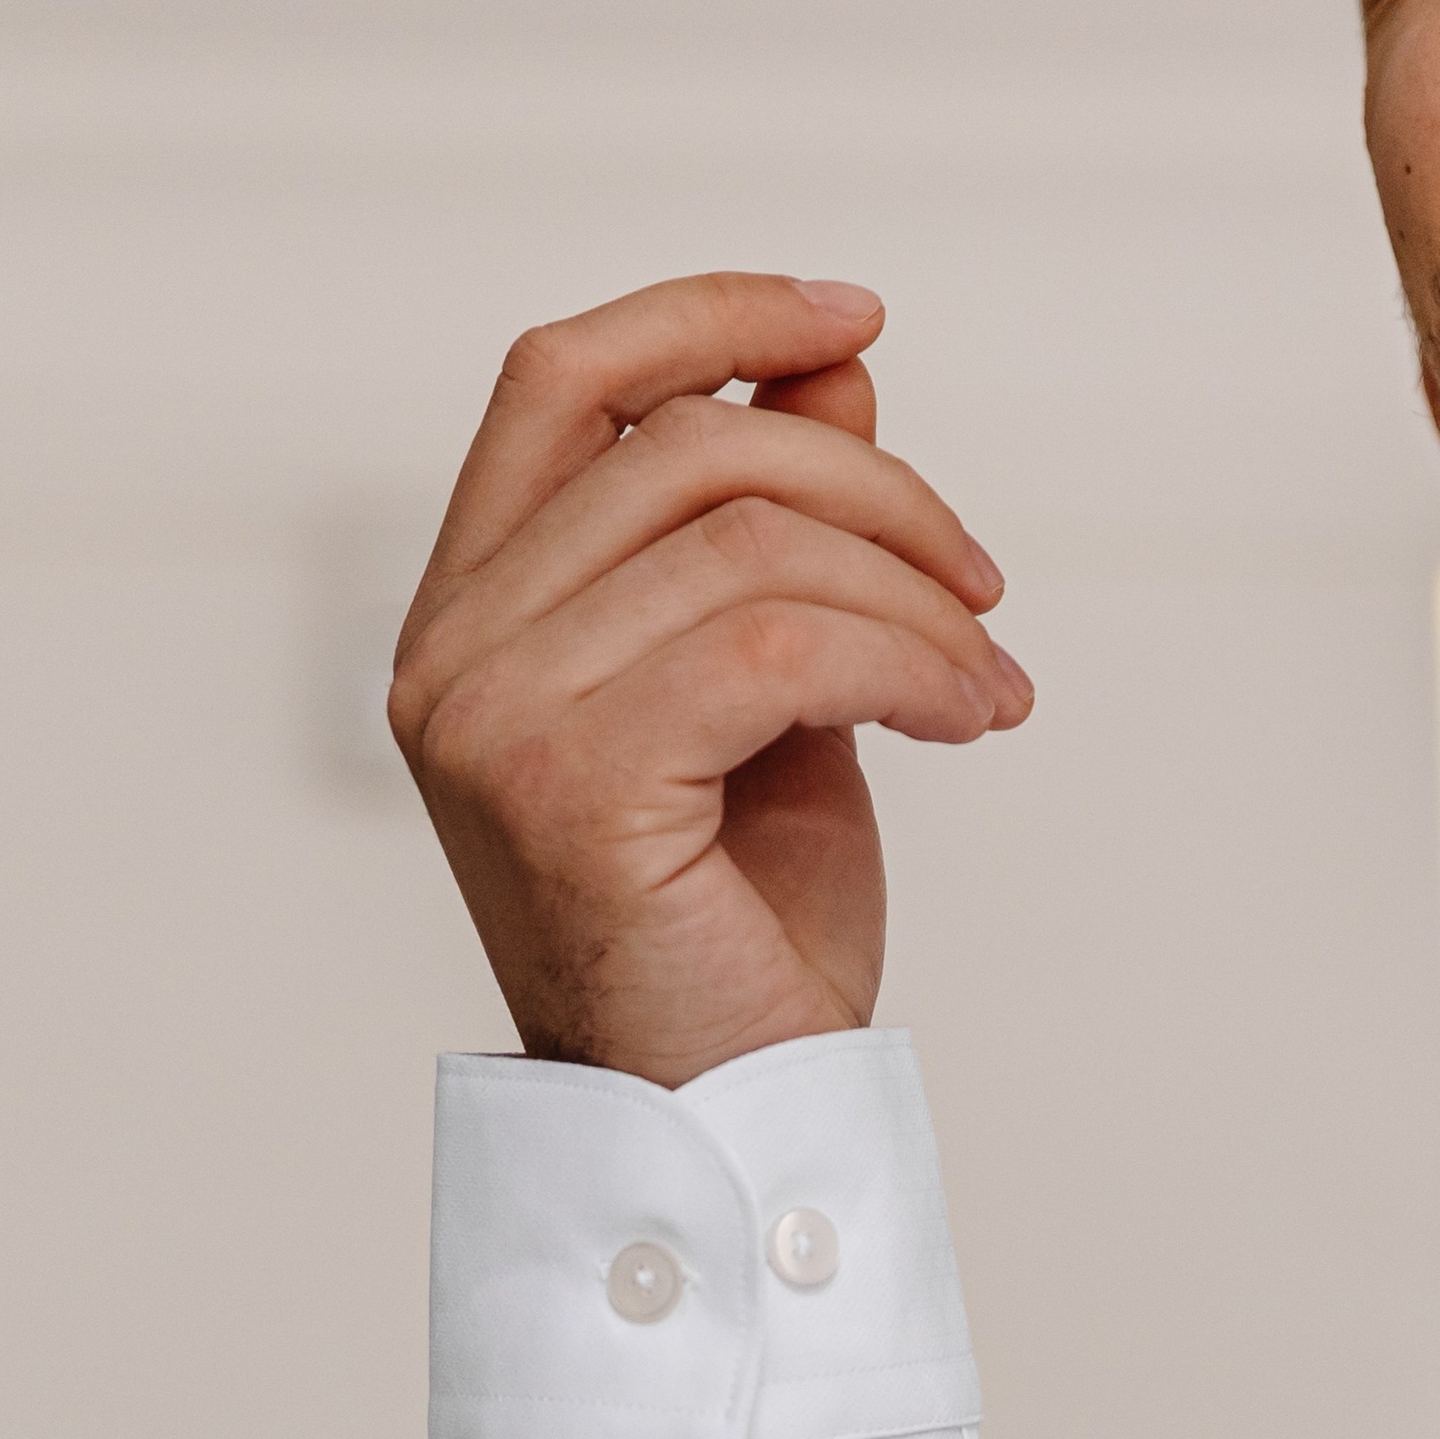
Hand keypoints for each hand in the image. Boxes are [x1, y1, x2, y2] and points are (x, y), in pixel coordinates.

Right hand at [390, 272, 1032, 1088]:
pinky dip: (911, 664)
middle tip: (983, 589)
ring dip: (916, 600)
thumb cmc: (740, 934)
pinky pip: (781, 646)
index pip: (561, 379)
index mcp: (471, 615)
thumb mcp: (773, 692)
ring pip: (751, 543)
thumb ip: (774, 533)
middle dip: (877, 494)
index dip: (712, 314)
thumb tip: (831, 364)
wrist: (725, 1124)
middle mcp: (451, 652)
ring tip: (988, 684)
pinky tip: (969, 722)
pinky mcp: (567, 786)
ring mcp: (490, 717)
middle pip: (687, 446)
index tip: (859, 319)